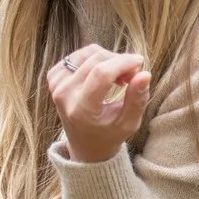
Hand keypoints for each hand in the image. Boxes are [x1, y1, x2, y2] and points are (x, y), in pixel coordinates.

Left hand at [47, 44, 151, 165]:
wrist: (85, 145)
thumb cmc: (110, 134)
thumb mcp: (128, 123)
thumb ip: (137, 99)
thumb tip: (145, 73)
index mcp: (81, 110)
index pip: (101, 74)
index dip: (123, 63)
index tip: (140, 63)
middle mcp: (64, 95)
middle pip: (96, 61)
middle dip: (120, 62)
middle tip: (133, 76)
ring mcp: (56, 85)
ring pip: (88, 53)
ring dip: (109, 59)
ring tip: (119, 78)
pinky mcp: (54, 77)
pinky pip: (79, 55)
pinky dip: (95, 59)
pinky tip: (104, 75)